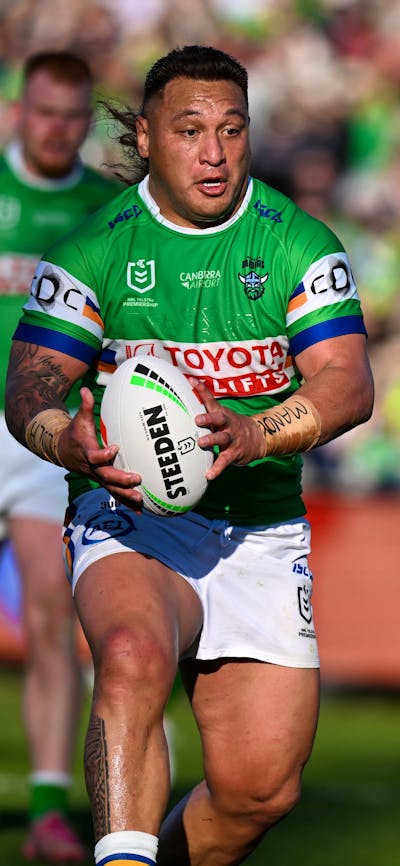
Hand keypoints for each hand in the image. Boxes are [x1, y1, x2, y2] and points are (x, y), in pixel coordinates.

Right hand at [57, 387, 142, 508]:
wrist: (62, 451)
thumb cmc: (75, 433)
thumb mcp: (79, 419)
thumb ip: (85, 406)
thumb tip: (86, 389)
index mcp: (87, 452)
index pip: (95, 455)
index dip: (103, 454)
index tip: (114, 448)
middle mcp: (92, 468)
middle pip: (106, 476)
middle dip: (121, 480)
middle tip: (137, 479)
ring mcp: (97, 477)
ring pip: (111, 489)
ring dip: (126, 496)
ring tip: (140, 501)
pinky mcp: (103, 482)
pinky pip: (115, 493)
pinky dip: (126, 502)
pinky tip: (141, 510)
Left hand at [191, 379, 264, 479]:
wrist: (258, 438)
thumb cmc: (231, 426)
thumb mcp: (221, 415)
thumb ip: (206, 408)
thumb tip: (188, 392)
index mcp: (222, 414)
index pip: (211, 400)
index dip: (202, 390)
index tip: (191, 381)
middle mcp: (228, 424)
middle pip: (219, 418)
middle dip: (209, 417)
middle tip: (197, 419)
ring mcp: (232, 439)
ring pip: (222, 438)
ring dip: (212, 440)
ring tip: (201, 443)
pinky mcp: (234, 453)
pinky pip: (225, 461)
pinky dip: (217, 468)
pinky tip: (208, 475)